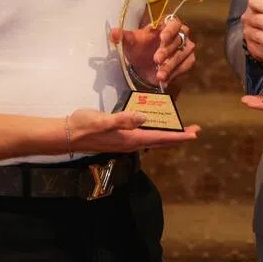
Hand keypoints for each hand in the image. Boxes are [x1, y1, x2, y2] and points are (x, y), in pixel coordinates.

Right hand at [67, 108, 200, 152]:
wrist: (67, 134)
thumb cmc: (84, 125)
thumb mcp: (102, 120)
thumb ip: (122, 120)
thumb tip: (143, 118)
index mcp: (130, 138)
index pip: (160, 138)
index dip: (179, 136)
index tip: (194, 134)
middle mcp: (131, 143)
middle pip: (161, 141)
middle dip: (179, 137)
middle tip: (195, 131)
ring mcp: (126, 142)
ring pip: (154, 140)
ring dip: (169, 136)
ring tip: (181, 131)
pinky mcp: (120, 139)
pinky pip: (145, 138)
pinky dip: (156, 134)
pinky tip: (157, 128)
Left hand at [110, 15, 195, 86]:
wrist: (143, 67)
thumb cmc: (139, 49)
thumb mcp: (129, 43)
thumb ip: (123, 37)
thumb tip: (113, 33)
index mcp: (166, 24)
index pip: (173, 22)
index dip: (169, 30)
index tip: (162, 38)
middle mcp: (179, 33)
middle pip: (178, 39)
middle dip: (166, 51)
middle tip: (156, 60)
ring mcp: (185, 47)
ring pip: (183, 54)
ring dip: (171, 64)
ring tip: (159, 75)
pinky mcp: (188, 60)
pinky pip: (186, 65)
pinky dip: (176, 72)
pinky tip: (166, 79)